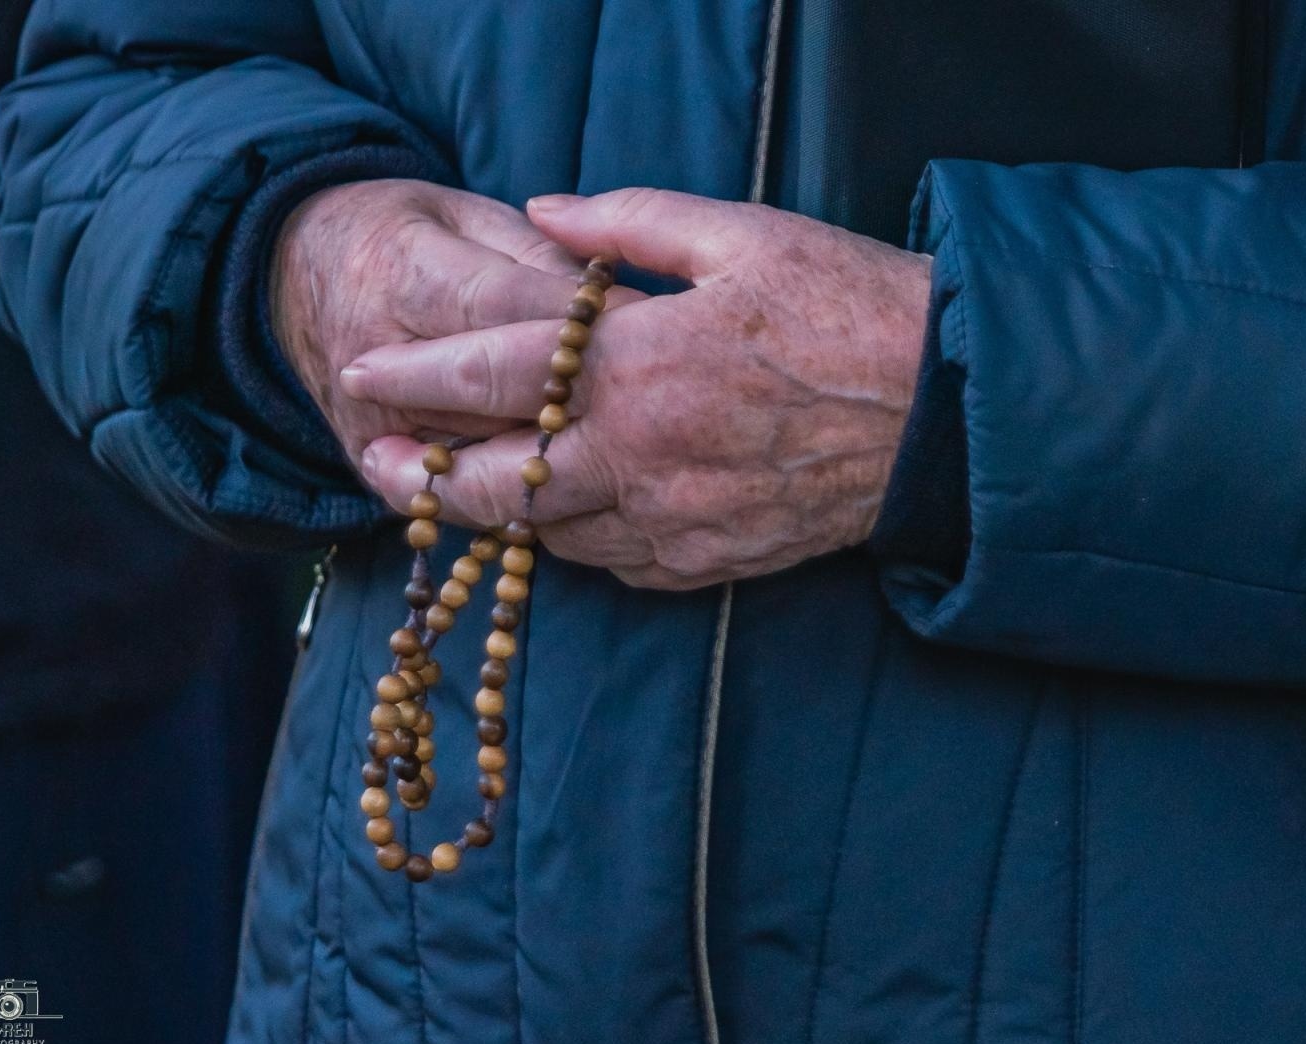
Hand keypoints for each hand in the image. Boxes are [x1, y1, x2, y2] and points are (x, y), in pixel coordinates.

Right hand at [271, 178, 639, 466]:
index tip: (651, 331)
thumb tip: (615, 299)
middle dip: (581, 402)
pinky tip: (573, 495)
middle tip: (653, 407)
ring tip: (627, 458)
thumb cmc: (405, 238)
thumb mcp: (466, 216)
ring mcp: (374, 421)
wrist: (291, 279)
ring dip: (557, 462)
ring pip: (483, 457)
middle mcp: (384, 355)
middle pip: (500, 397)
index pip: (512, 309)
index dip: (584, 323)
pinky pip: (456, 496)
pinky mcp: (372, 464)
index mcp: (411, 273)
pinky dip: (516, 498)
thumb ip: (537, 254)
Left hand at [343, 188, 932, 589]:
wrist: (944, 416)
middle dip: (421, 477)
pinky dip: (572, 543)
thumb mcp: (740, 236)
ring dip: (491, 515)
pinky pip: (613, 566)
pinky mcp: (710, 561)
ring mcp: (674, 521)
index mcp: (638, 367)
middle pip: (494, 486)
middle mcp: (641, 459)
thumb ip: (626, 225)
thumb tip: (541, 214)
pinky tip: (558, 519)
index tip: (360, 371)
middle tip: (376, 463)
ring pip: (546, 536)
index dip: (412, 375)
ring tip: (449, 492)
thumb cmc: (849, 309)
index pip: (489, 376)